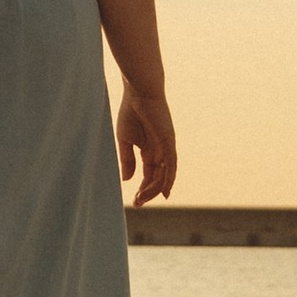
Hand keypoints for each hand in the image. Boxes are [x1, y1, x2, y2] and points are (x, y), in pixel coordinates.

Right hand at [117, 86, 175, 204]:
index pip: (149, 175)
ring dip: (155, 189)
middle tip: (138, 203)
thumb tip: (128, 180)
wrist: (138, 93)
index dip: (144, 189)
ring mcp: (166, 148)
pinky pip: (171, 165)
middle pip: (157, 178)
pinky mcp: (169, 142)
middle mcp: (160, 152)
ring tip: (144, 198)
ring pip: (164, 175)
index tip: (135, 201)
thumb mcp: (125, 140)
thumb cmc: (130, 112)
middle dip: (148, 192)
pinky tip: (164, 191)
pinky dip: (168, 179)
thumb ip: (128, 160)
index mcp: (149, 151)